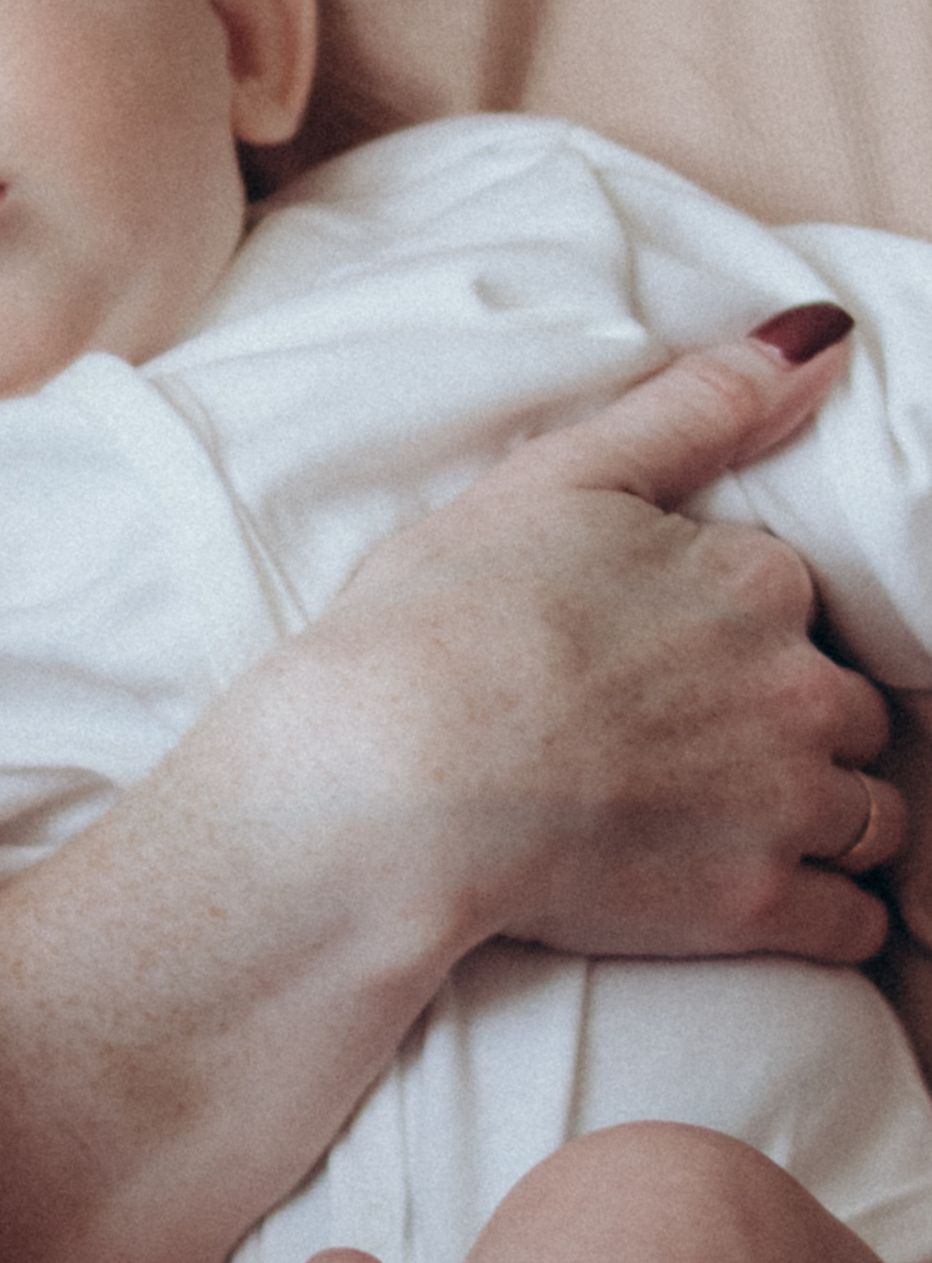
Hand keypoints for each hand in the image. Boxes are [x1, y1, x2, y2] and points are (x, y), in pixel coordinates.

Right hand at [318, 326, 897, 965]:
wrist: (392, 779)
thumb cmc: (444, 619)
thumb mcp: (554, 478)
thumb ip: (693, 410)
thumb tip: (821, 336)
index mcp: (750, 576)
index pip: (794, 604)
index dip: (734, 633)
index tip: (662, 663)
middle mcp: (796, 684)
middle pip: (847, 710)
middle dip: (795, 729)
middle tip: (687, 752)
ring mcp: (787, 801)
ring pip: (870, 817)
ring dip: (821, 823)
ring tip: (722, 828)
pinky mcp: (762, 907)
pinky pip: (855, 926)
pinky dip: (822, 916)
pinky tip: (751, 900)